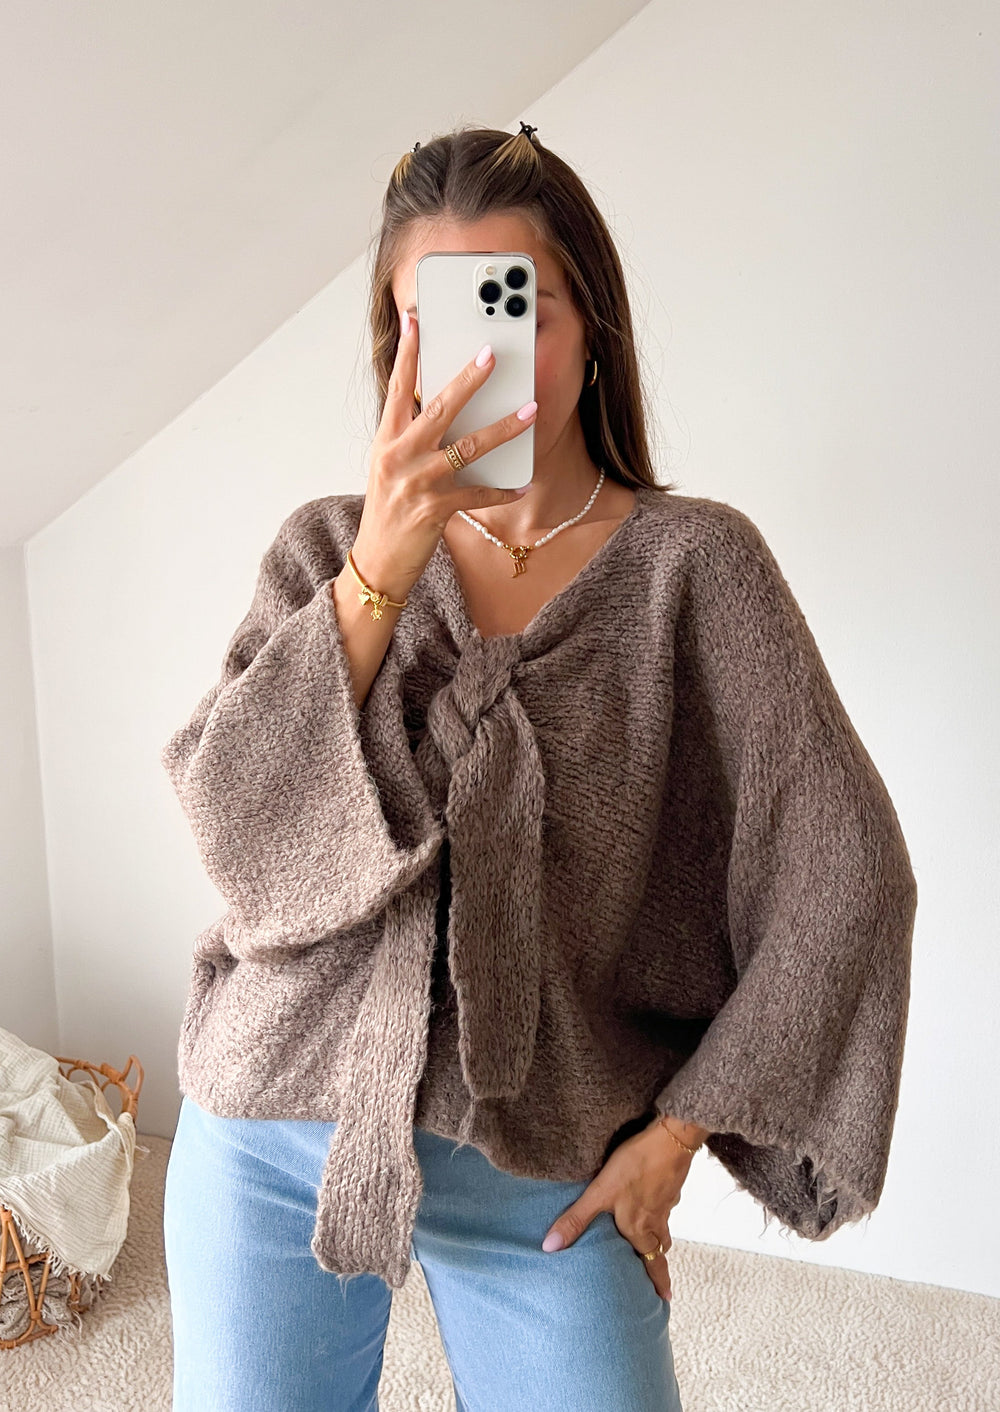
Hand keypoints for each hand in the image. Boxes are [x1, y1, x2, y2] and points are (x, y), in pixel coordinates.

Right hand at [351, 309, 536, 598]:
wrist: (378, 562)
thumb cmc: (388, 511)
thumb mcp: (389, 467)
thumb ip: (410, 436)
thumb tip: (441, 406)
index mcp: (386, 440)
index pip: (397, 387)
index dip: (408, 352)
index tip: (416, 319)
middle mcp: (399, 456)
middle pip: (438, 407)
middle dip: (468, 379)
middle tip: (490, 355)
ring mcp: (418, 483)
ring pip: (468, 447)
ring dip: (504, 428)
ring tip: (530, 411)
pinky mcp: (435, 510)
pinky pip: (478, 495)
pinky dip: (503, 490)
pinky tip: (522, 484)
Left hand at [540, 1120, 698, 1301]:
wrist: (670, 1139)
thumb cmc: (635, 1166)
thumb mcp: (600, 1193)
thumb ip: (576, 1219)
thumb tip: (551, 1247)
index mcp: (639, 1228)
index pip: (651, 1262)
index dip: (658, 1281)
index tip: (665, 1299)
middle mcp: (656, 1219)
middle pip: (660, 1246)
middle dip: (658, 1261)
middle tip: (658, 1275)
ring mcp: (666, 1201)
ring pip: (664, 1227)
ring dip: (660, 1237)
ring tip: (654, 1241)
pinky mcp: (670, 1183)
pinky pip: (667, 1205)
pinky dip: (661, 1209)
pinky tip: (653, 1200)